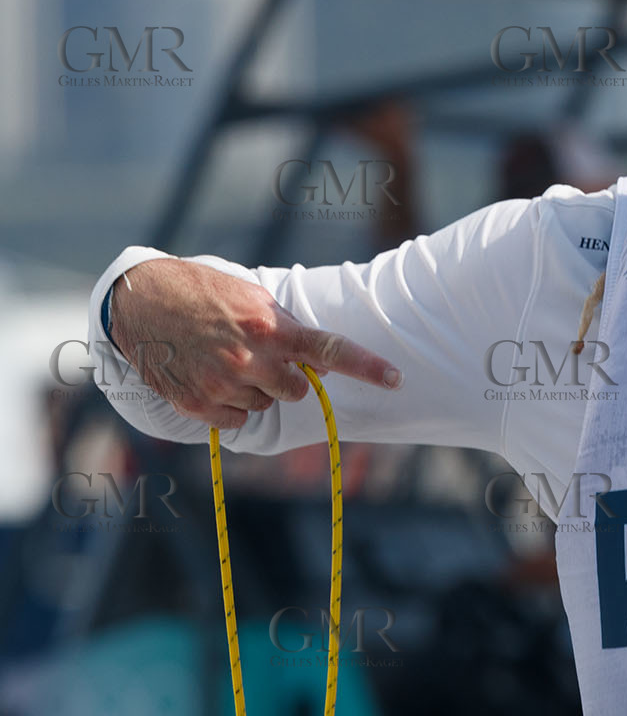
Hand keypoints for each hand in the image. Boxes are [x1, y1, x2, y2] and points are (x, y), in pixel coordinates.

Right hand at [109, 258, 401, 429]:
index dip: (367, 366)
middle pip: (298, 389)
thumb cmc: (206, 294)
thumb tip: (324, 362)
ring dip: (256, 389)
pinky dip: (230, 406)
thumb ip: (290, 330)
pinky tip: (211, 378)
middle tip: (260, 356)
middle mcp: (249, 357)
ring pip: (265, 405)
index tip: (396, 378)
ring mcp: (221, 383)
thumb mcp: (253, 300)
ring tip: (226, 360)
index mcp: (270, 326)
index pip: (330, 348)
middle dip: (287, 377)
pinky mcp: (195, 403)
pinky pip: (236, 421)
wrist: (141, 300)